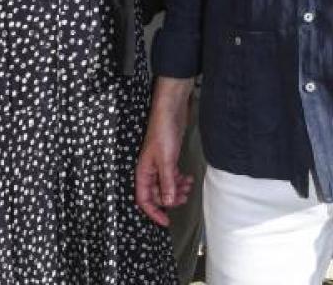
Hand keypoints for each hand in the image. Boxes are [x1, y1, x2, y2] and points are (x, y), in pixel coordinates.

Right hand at [135, 78, 193, 225]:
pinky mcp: (168, 159)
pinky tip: (188, 178)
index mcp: (143, 173)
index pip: (144, 199)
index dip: (154, 212)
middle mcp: (149, 171)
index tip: (166, 222)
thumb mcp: (166, 160)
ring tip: (189, 187)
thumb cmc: (164, 133)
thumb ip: (167, 181)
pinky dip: (180, 180)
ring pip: (166, 185)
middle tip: (185, 198)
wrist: (171, 111)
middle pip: (157, 194)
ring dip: (177, 189)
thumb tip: (168, 202)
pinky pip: (172, 176)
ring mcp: (159, 165)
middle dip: (170, 199)